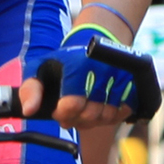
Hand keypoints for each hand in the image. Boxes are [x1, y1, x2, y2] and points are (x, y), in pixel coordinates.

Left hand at [21, 26, 156, 127]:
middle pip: (90, 114)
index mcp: (78, 65)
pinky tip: (100, 109)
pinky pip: (123, 113)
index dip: (63, 114)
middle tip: (71, 112)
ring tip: (84, 110)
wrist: (96, 42)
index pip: (73, 104)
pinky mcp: (134, 84)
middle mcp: (103, 70)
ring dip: (93, 120)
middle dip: (77, 119)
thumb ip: (31, 89)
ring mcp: (121, 77)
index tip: (58, 109)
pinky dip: (110, 117)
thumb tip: (30, 111)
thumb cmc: (65, 60)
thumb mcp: (40, 67)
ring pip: (107, 116)